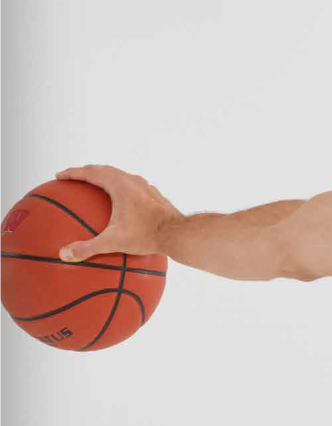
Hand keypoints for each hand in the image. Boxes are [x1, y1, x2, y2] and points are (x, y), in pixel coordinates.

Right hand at [55, 164, 181, 259]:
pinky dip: (120, 187)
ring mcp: (145, 187)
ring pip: (120, 176)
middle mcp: (133, 181)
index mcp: (120, 185)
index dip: (73, 173)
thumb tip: (64, 255)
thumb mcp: (113, 242)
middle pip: (105, 170)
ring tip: (95, 185)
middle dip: (87, 172)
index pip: (91, 173)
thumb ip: (87, 248)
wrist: (178, 234)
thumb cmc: (147, 236)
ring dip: (105, 177)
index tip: (60, 176)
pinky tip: (120, 202)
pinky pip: (132, 186)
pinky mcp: (154, 195)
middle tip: (74, 178)